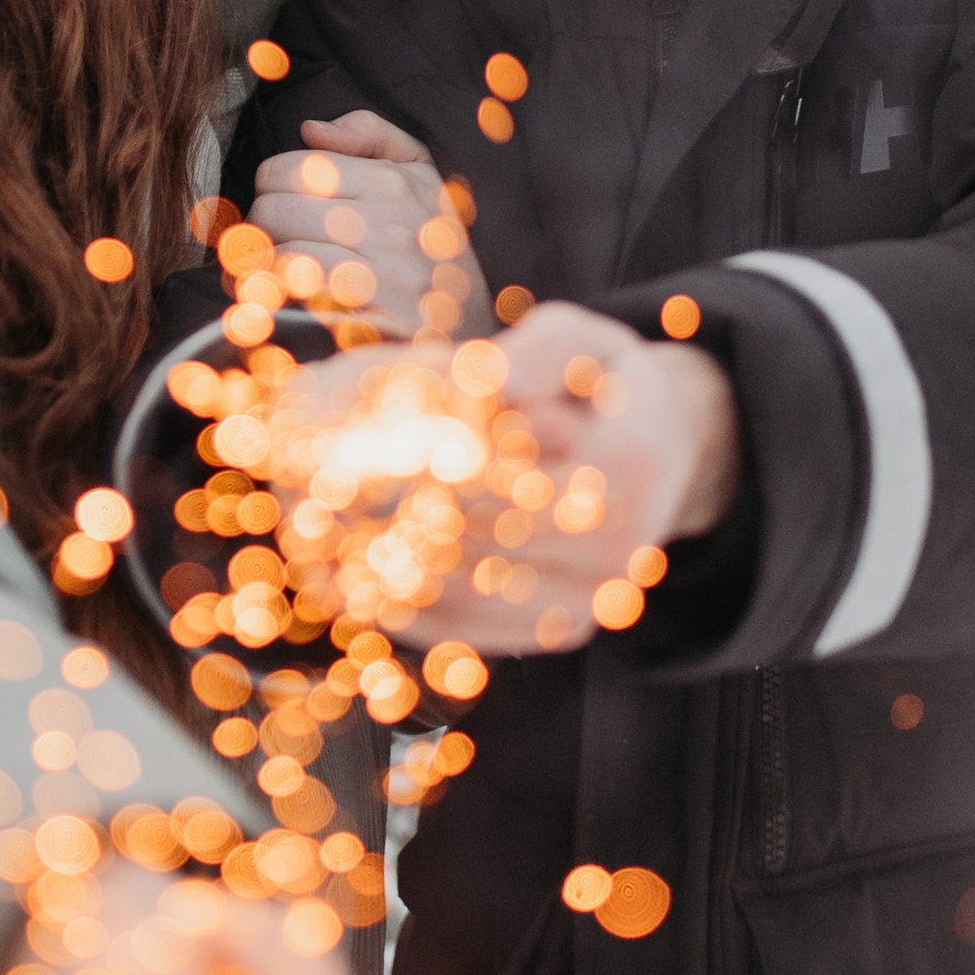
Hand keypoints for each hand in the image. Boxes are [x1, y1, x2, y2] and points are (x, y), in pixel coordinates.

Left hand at [250, 111, 492, 340]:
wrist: (480, 316)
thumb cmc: (440, 236)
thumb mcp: (423, 170)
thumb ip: (370, 134)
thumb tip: (310, 129)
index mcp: (391, 182)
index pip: (284, 169)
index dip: (275, 187)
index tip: (290, 204)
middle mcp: (387, 225)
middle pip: (271, 212)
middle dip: (269, 227)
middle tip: (287, 239)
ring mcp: (382, 279)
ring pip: (278, 257)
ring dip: (273, 268)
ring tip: (294, 271)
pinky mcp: (374, 324)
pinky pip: (298, 301)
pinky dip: (289, 299)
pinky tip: (304, 299)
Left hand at [298, 301, 736, 660]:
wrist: (670, 459)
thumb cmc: (606, 388)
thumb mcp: (585, 342)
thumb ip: (534, 353)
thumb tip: (479, 382)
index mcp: (632, 466)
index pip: (507, 472)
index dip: (429, 463)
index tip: (358, 444)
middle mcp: (621, 549)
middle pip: (477, 538)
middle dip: (388, 513)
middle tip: (305, 493)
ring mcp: (592, 602)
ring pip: (466, 598)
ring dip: (380, 569)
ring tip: (310, 534)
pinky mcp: (561, 632)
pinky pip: (471, 631)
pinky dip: (401, 607)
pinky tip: (344, 576)